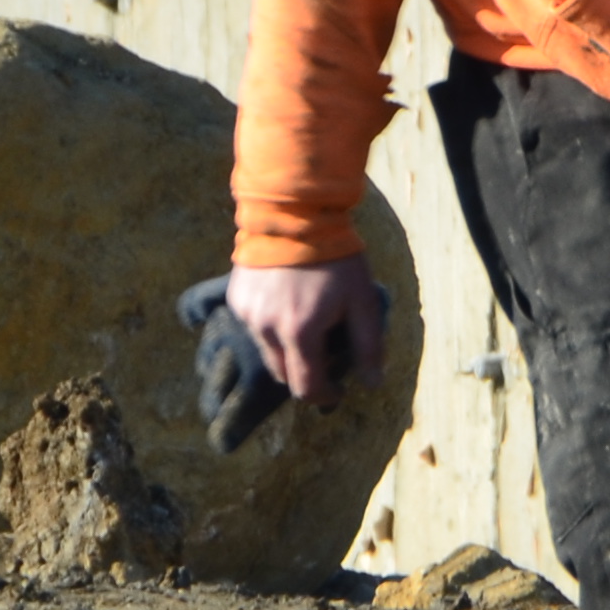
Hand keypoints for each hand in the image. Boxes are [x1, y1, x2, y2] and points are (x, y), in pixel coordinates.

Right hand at [223, 257, 388, 401]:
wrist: (296, 213)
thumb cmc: (336, 257)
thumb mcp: (362, 299)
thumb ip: (368, 345)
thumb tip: (373, 384)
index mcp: (300, 333)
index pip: (306, 387)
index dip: (325, 396)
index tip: (339, 391)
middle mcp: (267, 329)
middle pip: (283, 374)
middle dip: (305, 374)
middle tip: (326, 356)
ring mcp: (247, 314)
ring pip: (266, 351)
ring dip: (286, 349)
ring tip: (307, 322)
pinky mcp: (236, 298)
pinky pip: (253, 325)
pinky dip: (270, 325)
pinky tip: (287, 302)